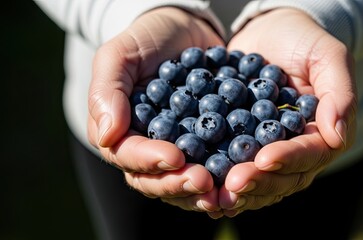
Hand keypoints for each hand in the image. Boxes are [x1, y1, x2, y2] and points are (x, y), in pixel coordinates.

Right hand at [87, 7, 223, 212]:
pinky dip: (222, 176)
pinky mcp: (202, 146)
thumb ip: (106, 92)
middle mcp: (145, 148)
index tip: (176, 157)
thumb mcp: (120, 55)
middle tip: (204, 182)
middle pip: (154, 179)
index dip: (149, 160)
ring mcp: (175, 149)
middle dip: (178, 183)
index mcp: (119, 131)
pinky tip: (240, 180)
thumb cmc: (147, 39)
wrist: (185, 31)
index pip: (128, 155)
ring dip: (201, 191)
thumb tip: (107, 136)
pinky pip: (210, 166)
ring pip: (182, 181)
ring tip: (224, 192)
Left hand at [215, 8, 356, 217]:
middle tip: (232, 183)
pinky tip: (202, 188)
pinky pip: (233, 169)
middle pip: (283, 177)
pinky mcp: (242, 146)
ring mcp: (269, 151)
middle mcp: (297, 150)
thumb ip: (340, 93)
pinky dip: (219, 181)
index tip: (263, 159)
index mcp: (322, 133)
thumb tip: (338, 137)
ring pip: (258, 182)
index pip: (309, 154)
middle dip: (258, 182)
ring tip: (214, 194)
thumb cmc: (302, 40)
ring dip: (238, 190)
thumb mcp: (327, 55)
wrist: (269, 31)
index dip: (288, 159)